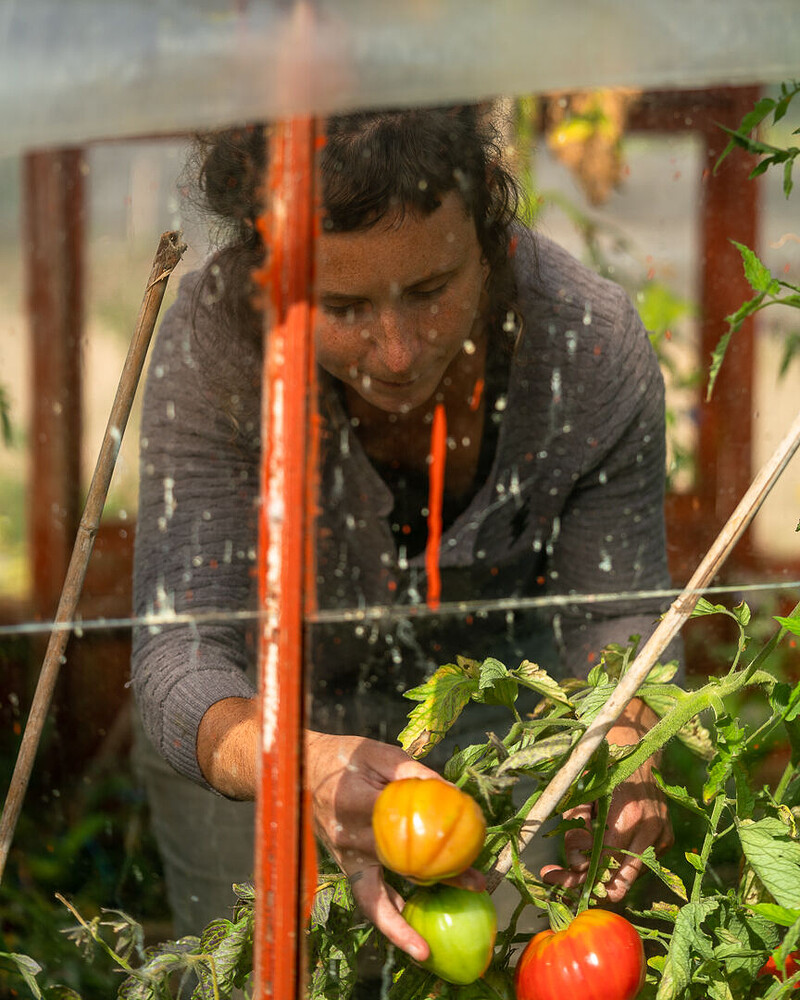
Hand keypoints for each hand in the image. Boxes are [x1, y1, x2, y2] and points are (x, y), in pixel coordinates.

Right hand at [306, 731, 484, 959]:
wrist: (299, 772)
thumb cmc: (343, 758)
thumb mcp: (377, 753)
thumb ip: (410, 772)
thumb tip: (450, 791)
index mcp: (355, 803)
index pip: (400, 825)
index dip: (434, 837)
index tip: (467, 841)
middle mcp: (347, 836)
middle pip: (399, 866)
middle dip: (440, 879)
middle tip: (477, 884)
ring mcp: (344, 856)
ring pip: (375, 897)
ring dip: (403, 923)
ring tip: (426, 949)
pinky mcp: (344, 866)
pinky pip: (366, 897)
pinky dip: (388, 914)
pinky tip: (413, 931)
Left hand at [539, 699, 673, 901]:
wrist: (640, 747)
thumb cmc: (605, 765)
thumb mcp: (582, 791)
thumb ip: (577, 827)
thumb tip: (574, 862)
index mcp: (628, 816)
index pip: (600, 863)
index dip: (574, 876)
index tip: (550, 875)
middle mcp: (649, 830)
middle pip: (616, 878)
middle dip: (584, 882)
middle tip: (558, 878)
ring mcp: (661, 836)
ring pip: (627, 873)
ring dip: (601, 871)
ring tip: (576, 856)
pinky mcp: (666, 838)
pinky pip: (639, 862)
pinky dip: (618, 860)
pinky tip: (602, 844)